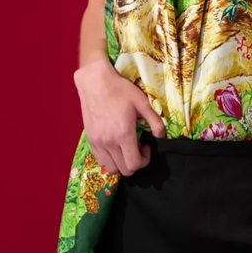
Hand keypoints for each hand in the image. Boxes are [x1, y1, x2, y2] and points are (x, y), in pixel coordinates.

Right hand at [73, 60, 166, 176]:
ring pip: (111, 168)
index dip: (145, 160)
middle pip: (124, 170)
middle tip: (138, 146)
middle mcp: (109, 143)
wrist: (95, 82)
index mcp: (123, 134)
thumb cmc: (120, 90)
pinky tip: (114, 145)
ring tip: (125, 146)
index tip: (146, 145)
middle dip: (135, 162)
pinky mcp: (90, 140)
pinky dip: (109, 159)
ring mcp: (97, 143)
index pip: (134, 165)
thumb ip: (155, 122)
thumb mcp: (142, 102)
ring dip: (121, 163)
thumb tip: (161, 137)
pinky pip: (100, 160)